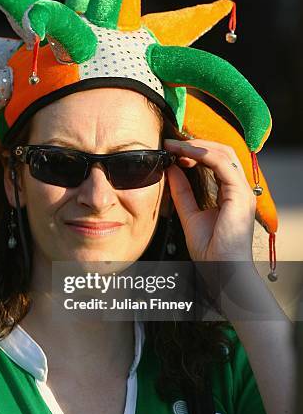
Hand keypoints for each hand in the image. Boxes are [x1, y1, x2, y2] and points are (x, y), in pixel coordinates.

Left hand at [164, 138, 256, 261]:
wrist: (221, 270)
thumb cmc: (210, 250)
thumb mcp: (189, 214)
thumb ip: (182, 192)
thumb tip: (172, 169)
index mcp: (231, 193)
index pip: (216, 161)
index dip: (194, 152)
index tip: (172, 150)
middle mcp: (239, 189)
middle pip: (222, 152)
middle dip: (195, 144)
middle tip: (171, 143)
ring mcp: (242, 191)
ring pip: (223, 153)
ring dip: (196, 146)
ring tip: (175, 146)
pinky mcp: (240, 194)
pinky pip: (222, 164)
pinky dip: (203, 155)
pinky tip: (185, 154)